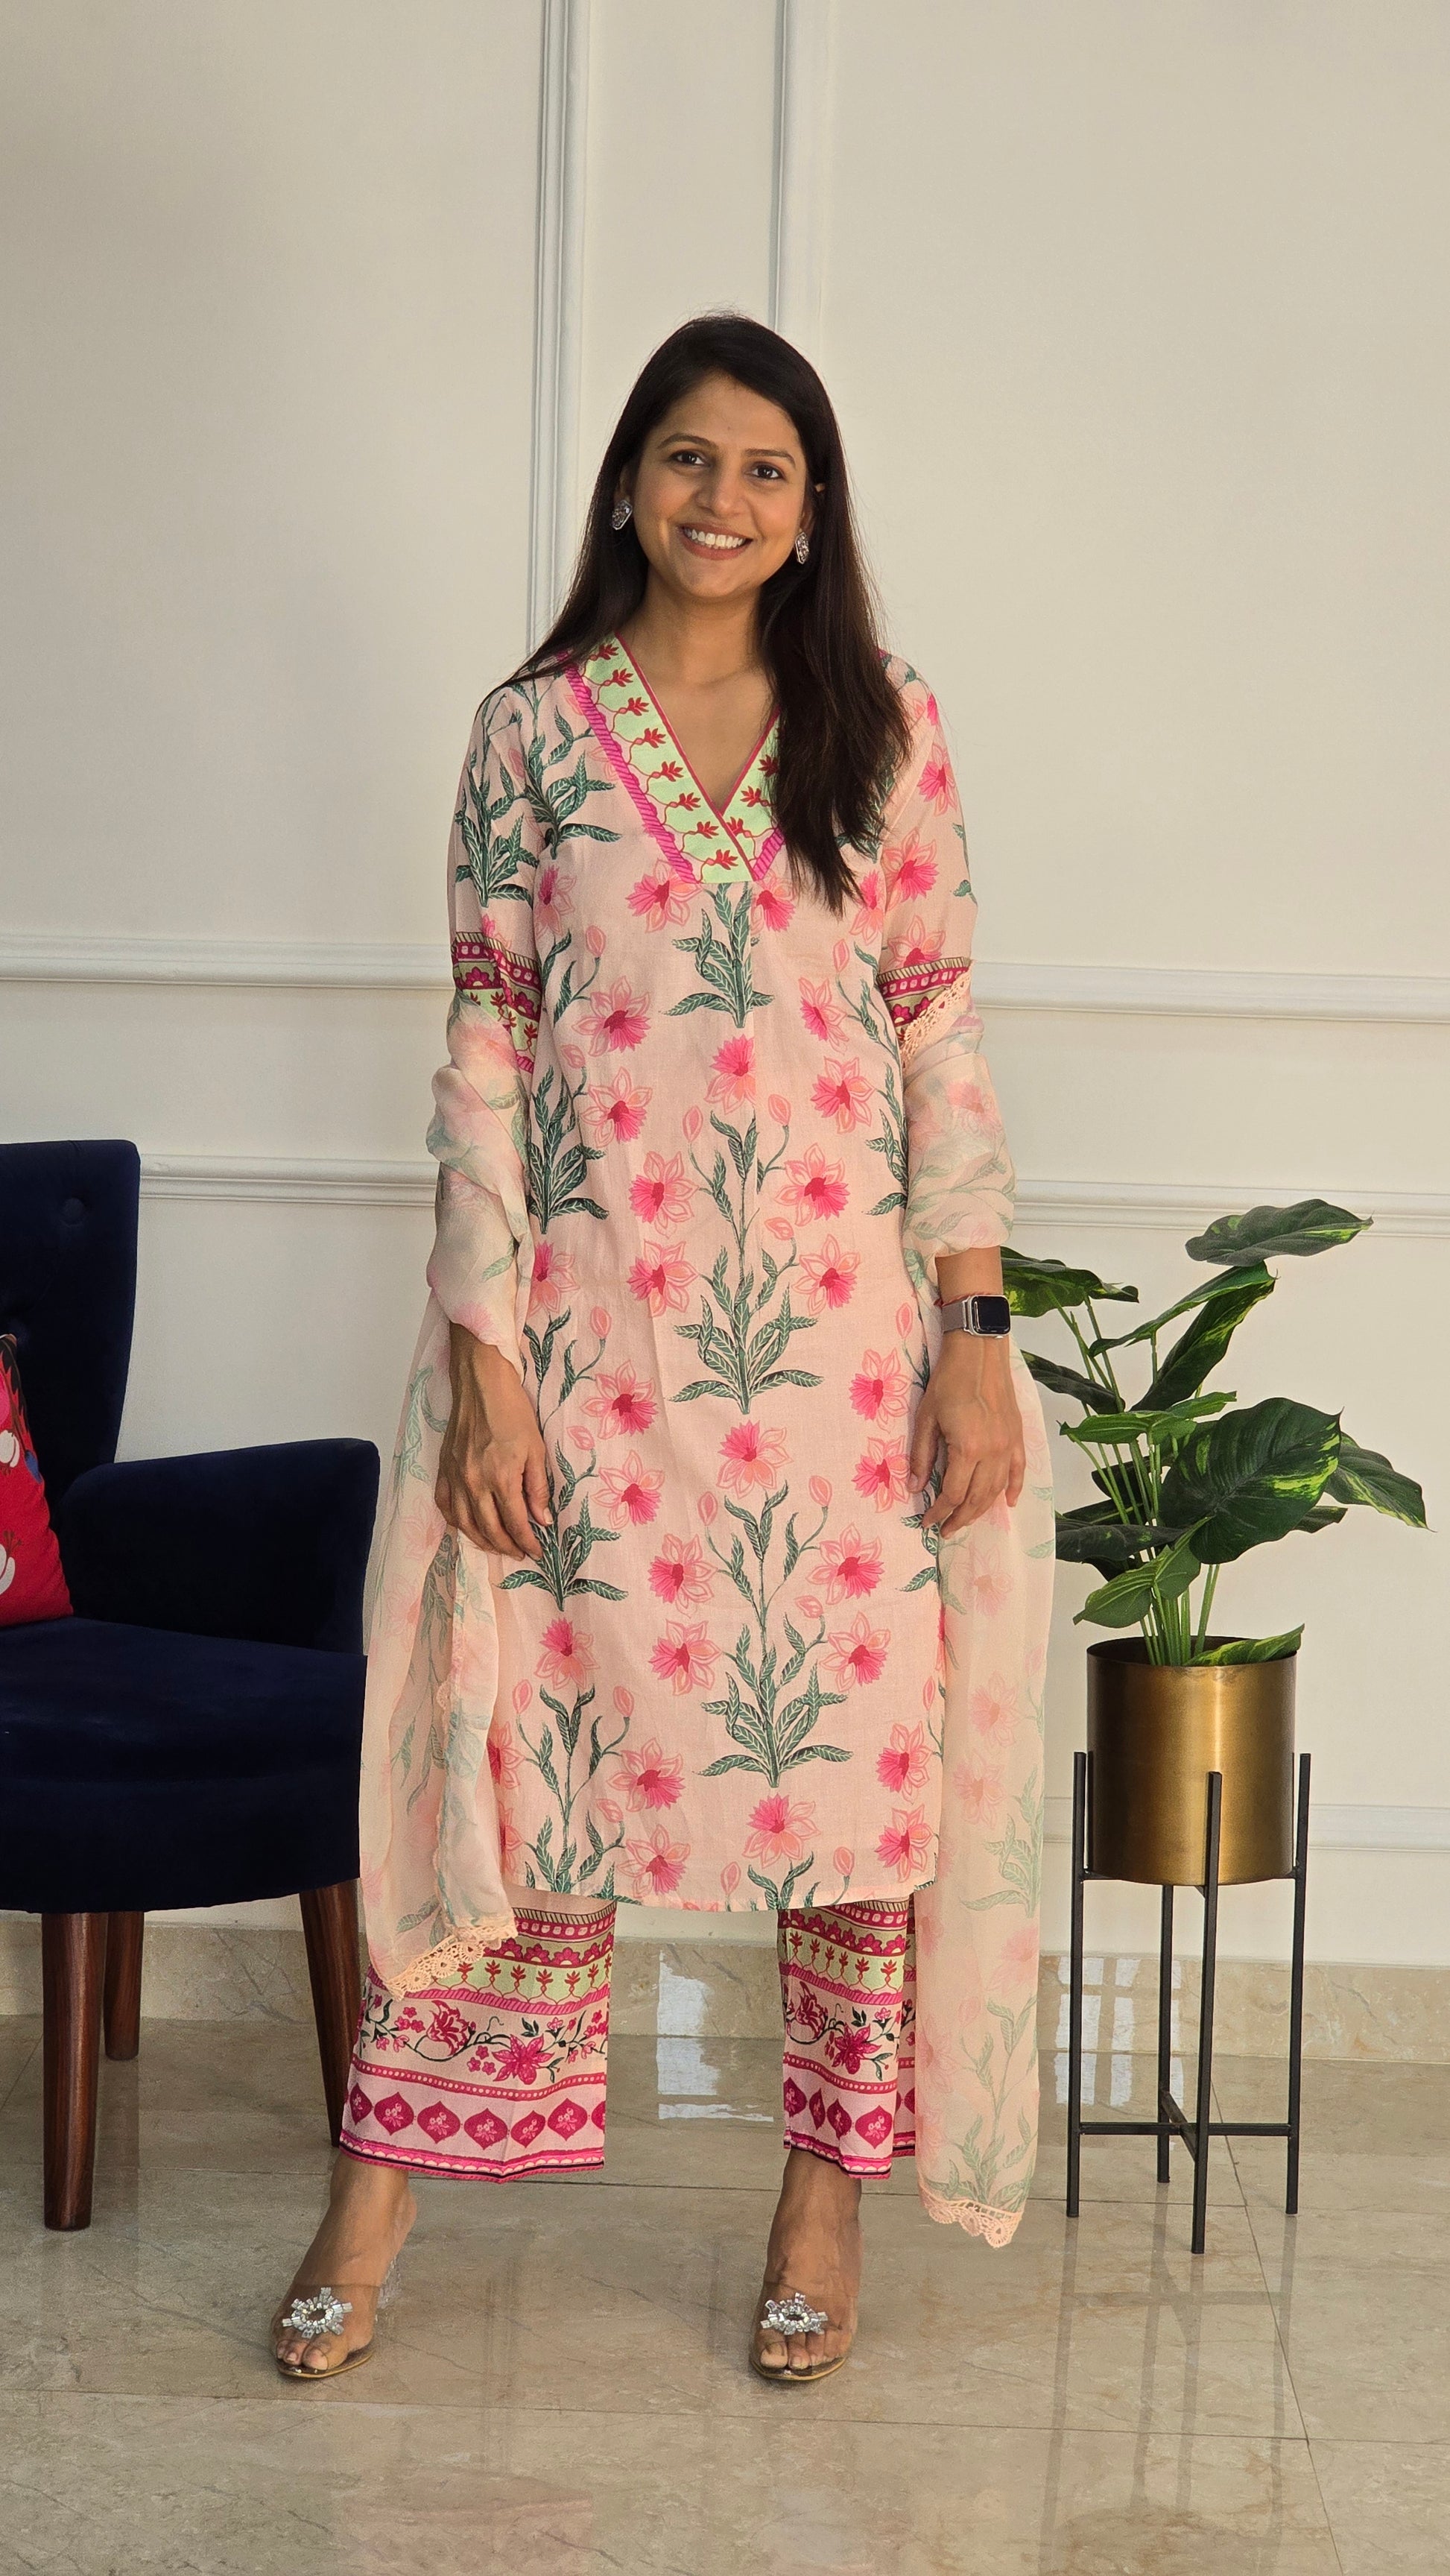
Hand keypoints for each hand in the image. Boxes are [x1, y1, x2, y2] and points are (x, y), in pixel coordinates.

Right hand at [435, 1324, 551, 1560]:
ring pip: (464, 1523)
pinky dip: (456, 1522)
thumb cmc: (513, 1411)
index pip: (514, 1522)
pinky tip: (467, 1526)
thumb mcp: (536, 1449)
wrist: (480, 1384)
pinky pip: (445, 1506)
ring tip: (497, 1546)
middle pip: (488, 1529)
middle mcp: (474, 1483)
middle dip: (506, 1546)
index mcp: (500, 1478)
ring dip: (481, 1540)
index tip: (537, 1551)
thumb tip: (542, 1520)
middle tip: (519, 1553)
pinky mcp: (443, 1469)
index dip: (527, 1541)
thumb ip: (537, 1488)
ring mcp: (455, 1477)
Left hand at [910, 1333, 1024, 1538]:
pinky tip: (1007, 1503)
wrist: (980, 1352)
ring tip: (966, 1520)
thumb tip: (916, 1487)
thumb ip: (922, 1456)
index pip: (953, 1494)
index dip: (939, 1512)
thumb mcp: (926, 1418)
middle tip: (946, 1530)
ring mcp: (1009, 1445)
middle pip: (977, 1498)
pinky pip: (1019, 1471)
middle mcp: (993, 1452)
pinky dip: (1014, 1489)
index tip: (927, 1521)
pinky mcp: (1018, 1436)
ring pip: (997, 1489)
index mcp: (967, 1448)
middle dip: (960, 1518)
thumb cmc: (948, 1381)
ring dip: (982, 1509)